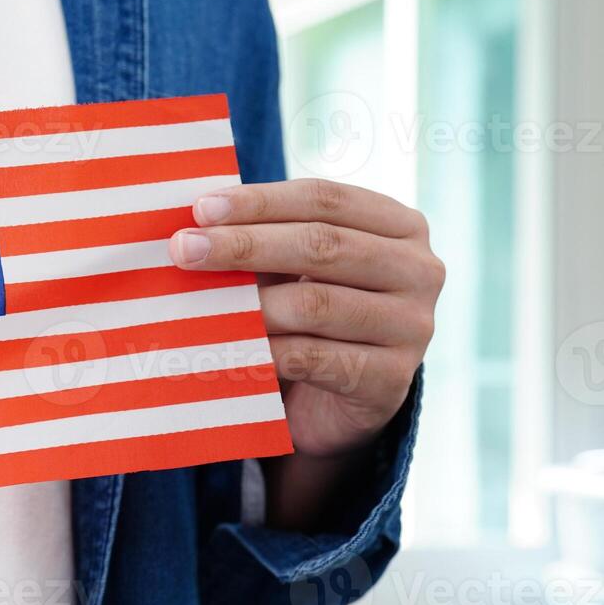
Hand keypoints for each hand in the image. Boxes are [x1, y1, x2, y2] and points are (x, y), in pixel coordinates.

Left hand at [170, 178, 443, 458]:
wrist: (337, 405)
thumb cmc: (311, 320)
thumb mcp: (296, 271)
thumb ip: (264, 240)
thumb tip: (194, 222)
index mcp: (400, 226)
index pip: (325, 199)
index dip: (260, 201)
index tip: (200, 208)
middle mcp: (419, 270)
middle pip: (322, 245)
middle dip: (244, 244)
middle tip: (184, 249)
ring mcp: (413, 327)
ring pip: (316, 304)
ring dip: (250, 303)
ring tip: (198, 303)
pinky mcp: (390, 380)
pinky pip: (313, 358)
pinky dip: (264, 351)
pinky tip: (226, 347)